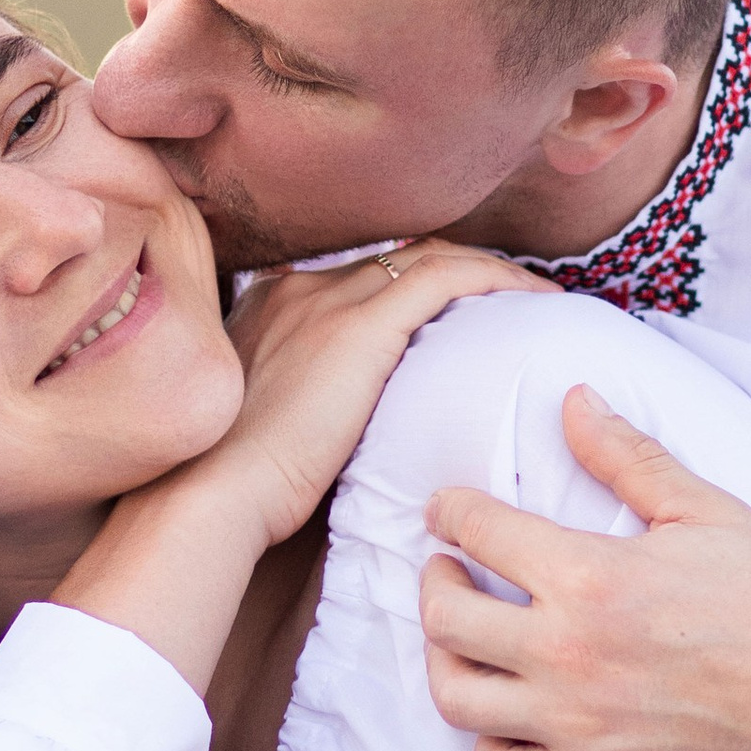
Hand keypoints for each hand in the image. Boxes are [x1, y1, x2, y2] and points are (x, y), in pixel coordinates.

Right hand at [213, 243, 547, 550]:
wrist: (214, 492)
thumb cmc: (237, 485)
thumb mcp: (269, 426)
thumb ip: (306, 405)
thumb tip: (349, 430)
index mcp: (273, 305)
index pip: (363, 275)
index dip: (418, 284)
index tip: (462, 311)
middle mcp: (299, 289)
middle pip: (399, 259)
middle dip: (461, 272)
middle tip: (515, 299)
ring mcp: (325, 301)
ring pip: (429, 258)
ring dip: (490, 271)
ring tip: (536, 297)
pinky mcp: (356, 328)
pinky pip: (445, 279)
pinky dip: (495, 281)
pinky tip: (535, 303)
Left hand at [421, 384, 750, 750]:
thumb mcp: (704, 513)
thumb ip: (629, 457)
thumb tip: (573, 401)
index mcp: (588, 575)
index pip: (478, 531)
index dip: (450, 512)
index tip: (446, 510)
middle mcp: (565, 652)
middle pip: (445, 617)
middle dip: (435, 583)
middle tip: (447, 570)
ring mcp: (572, 723)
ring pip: (457, 698)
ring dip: (447, 665)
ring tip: (463, 644)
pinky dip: (490, 749)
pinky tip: (506, 721)